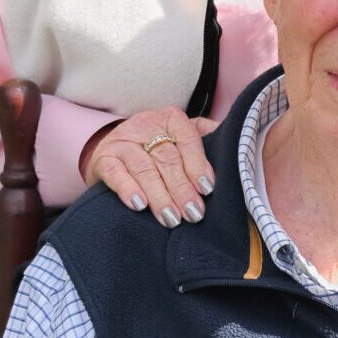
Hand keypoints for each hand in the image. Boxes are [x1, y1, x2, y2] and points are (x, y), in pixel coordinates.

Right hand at [80, 107, 217, 226]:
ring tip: (171, 218)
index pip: (188, 138)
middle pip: (167, 158)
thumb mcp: (178, 138)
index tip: (207, 189)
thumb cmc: (154, 148)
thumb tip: (234, 144)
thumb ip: (204, 139)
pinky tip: (139, 205)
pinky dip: (128, 189)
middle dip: (182, 188)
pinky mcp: (103, 158)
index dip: (198, 164)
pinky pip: (116, 174)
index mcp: (170, 119)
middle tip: (193, 213)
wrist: (110, 152)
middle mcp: (145, 125)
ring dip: (159, 195)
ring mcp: (122, 141)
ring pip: (144, 168)